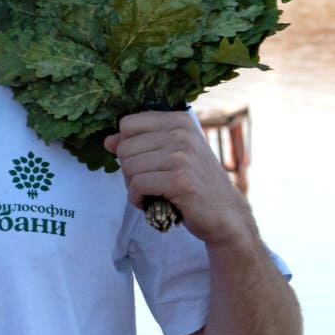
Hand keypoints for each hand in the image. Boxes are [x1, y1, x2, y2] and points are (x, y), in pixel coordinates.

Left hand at [103, 110, 252, 245]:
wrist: (226, 213)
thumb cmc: (194, 183)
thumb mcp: (171, 155)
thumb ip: (141, 144)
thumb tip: (108, 140)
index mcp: (179, 121)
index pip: (128, 124)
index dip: (127, 146)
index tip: (143, 162)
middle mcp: (181, 133)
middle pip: (124, 148)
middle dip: (129, 171)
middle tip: (149, 183)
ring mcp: (182, 156)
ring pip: (128, 167)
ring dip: (133, 187)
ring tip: (152, 193)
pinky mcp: (179, 180)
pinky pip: (137, 185)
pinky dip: (137, 199)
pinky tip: (150, 204)